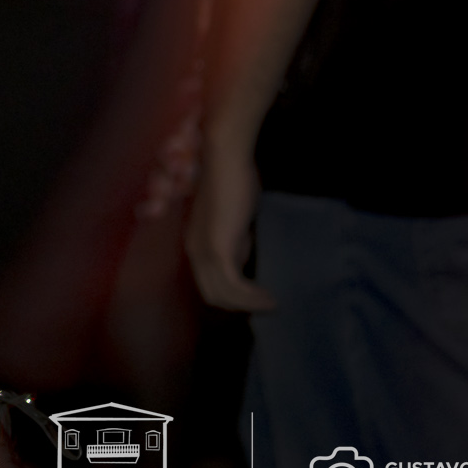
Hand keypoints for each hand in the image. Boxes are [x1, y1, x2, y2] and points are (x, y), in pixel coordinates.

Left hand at [184, 137, 275, 311]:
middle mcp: (194, 251)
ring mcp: (203, 251)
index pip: (209, 285)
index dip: (232, 297)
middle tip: (268, 307)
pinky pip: (233, 286)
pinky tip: (270, 298)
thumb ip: (236, 240)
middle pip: (213, 295)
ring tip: (273, 305)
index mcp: (195, 244)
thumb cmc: (232, 182)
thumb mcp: (234, 220)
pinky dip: (252, 297)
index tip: (257, 299)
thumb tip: (244, 259)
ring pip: (223, 295)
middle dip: (241, 306)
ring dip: (250, 304)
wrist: (224, 160)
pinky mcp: (218, 249)